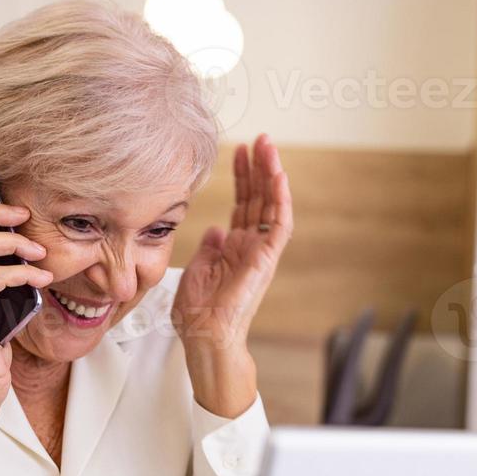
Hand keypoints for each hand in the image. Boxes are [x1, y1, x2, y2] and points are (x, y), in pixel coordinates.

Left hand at [174, 134, 293, 416]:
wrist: (204, 336)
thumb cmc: (198, 314)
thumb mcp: (197, 271)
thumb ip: (209, 249)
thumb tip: (216, 229)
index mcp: (234, 249)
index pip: (243, 205)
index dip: (242, 178)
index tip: (238, 152)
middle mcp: (250, 247)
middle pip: (258, 199)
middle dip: (258, 168)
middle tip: (259, 139)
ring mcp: (260, 252)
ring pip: (271, 205)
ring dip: (271, 175)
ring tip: (268, 146)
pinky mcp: (266, 259)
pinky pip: (278, 225)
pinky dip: (280, 200)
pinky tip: (277, 176)